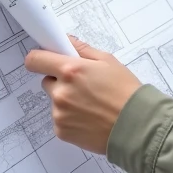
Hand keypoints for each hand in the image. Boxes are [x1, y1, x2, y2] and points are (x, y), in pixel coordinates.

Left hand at [24, 36, 141, 154]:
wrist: (137, 127)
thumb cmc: (126, 92)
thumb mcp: (108, 61)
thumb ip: (83, 49)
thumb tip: (67, 41)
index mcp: (70, 71)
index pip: (35, 60)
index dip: (39, 58)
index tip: (46, 60)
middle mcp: (60, 92)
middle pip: (47, 81)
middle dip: (60, 82)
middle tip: (84, 86)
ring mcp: (59, 114)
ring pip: (55, 101)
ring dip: (67, 101)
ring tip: (92, 105)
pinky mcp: (61, 131)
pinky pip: (60, 119)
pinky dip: (71, 118)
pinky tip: (90, 118)